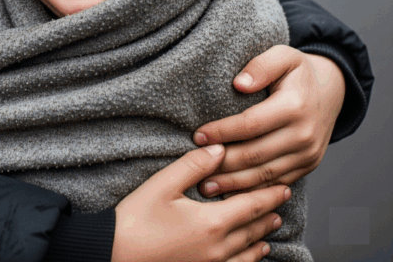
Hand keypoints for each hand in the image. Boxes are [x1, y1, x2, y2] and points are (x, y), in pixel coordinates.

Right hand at [113, 144, 288, 261]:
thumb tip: (219, 149)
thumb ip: (193, 165)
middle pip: (253, 229)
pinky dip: (250, 259)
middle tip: (281, 200)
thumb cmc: (136, 219)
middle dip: (269, 212)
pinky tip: (252, 255)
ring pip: (248, 252)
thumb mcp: (163, 184)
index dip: (268, 195)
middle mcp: (218, 248)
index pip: (250, 206)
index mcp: (211, 223)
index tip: (284, 186)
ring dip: (262, 236)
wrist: (115, 253)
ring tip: (272, 225)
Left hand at [193, 46, 344, 196]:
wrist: (330, 90)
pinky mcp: (307, 166)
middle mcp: (304, 135)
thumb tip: (239, 84)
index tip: (198, 135)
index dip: (222, 132)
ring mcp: (308, 155)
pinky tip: (231, 192)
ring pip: (265, 175)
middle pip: (255, 155)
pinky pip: (277, 183)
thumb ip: (260, 66)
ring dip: (234, 184)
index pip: (250, 124)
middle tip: (195, 167)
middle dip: (222, 163)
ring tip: (206, 186)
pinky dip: (253, 191)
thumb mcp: (282, 55)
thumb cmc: (297, 72)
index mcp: (295, 106)